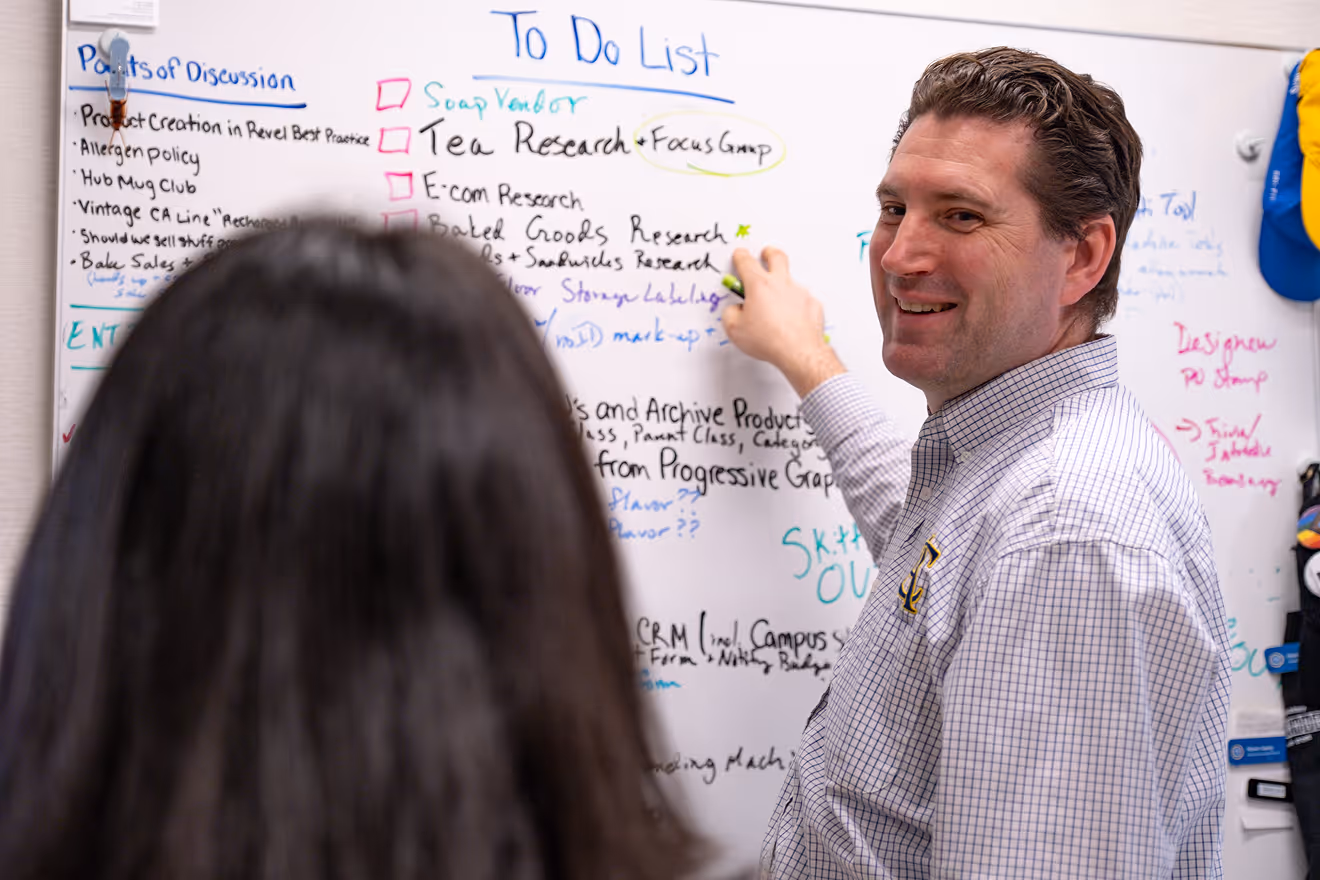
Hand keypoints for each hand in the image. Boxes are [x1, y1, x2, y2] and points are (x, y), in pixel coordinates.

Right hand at [721, 247, 845, 397]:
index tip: (740, 255)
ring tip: (777, 301)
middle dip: (769, 252)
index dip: (741, 256)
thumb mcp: (735, 330)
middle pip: (776, 256)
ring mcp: (799, 292)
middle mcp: (781, 283)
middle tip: (766, 253)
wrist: (798, 352)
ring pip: (790, 280)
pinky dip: (796, 304)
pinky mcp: (812, 304)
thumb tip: (734, 310)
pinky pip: (802, 299)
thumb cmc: (769, 340)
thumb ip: (730, 314)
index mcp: (759, 285)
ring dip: (783, 284)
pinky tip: (791, 317)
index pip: (746, 262)